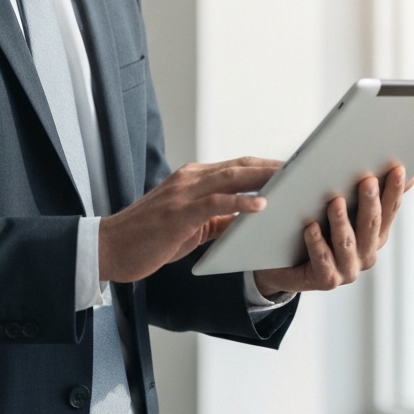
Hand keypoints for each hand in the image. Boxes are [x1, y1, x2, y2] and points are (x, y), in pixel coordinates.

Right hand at [99, 157, 280, 282]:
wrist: (110, 247)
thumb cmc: (148, 238)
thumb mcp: (189, 227)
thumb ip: (216, 219)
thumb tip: (245, 221)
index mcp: (193, 179)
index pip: (237, 167)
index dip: (265, 166)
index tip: (292, 169)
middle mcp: (190, 178)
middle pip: (240, 166)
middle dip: (273, 167)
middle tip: (303, 169)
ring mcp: (184, 192)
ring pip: (231, 177)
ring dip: (264, 178)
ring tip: (292, 181)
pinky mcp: (179, 212)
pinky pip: (216, 202)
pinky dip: (241, 202)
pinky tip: (262, 206)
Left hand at [252, 163, 413, 296]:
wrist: (285, 264)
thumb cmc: (318, 228)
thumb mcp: (343, 208)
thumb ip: (368, 193)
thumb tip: (403, 171)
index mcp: (375, 235)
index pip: (389, 210)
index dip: (394, 190)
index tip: (397, 168)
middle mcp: (367, 253)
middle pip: (371, 225)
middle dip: (370, 202)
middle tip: (367, 180)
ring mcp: (348, 269)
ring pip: (346, 242)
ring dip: (341, 221)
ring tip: (335, 201)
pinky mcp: (326, 279)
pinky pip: (322, 260)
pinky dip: (317, 243)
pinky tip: (310, 227)